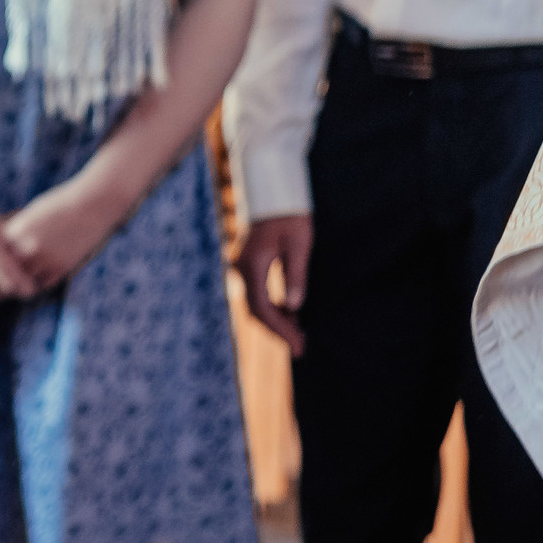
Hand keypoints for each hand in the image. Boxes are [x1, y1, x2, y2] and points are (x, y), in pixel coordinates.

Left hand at [1, 175, 128, 290]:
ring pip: (23, 279)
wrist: (91, 206)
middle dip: (6, 267)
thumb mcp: (32, 214)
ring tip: (20, 276)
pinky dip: (37, 282)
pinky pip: (42, 283)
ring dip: (21, 278)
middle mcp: (29, 246)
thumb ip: (17, 231)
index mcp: (18, 229)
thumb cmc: (59, 205)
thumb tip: (4, 246)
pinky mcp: (61, 269)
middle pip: (7, 266)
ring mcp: (46, 260)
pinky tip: (36, 277)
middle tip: (5, 270)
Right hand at [236, 213, 312, 355]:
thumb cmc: (290, 216)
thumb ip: (295, 275)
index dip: (280, 329)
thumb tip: (294, 307)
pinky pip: (256, 293)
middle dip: (277, 330)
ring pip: (254, 304)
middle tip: (301, 347)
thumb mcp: (299, 245)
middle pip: (255, 310)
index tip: (298, 346)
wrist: (273, 194)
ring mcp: (242, 266)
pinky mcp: (247, 265)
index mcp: (253, 264)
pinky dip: (271, 307)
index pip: (263, 307)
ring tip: (299, 334)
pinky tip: (290, 313)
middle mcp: (242, 268)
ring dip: (275, 320)